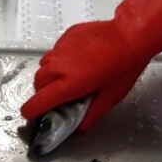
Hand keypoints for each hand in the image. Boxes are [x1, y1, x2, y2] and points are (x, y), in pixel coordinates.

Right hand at [20, 20, 146, 130]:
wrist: (130, 35)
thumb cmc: (124, 66)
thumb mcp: (110, 97)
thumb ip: (91, 114)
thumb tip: (80, 126)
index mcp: (69, 84)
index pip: (38, 101)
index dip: (31, 110)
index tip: (31, 113)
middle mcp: (60, 66)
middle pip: (37, 82)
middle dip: (42, 91)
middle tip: (56, 94)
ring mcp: (61, 49)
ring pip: (44, 65)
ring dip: (49, 74)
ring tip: (66, 75)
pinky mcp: (66, 37)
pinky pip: (55, 50)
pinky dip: (59, 58)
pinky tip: (76, 59)